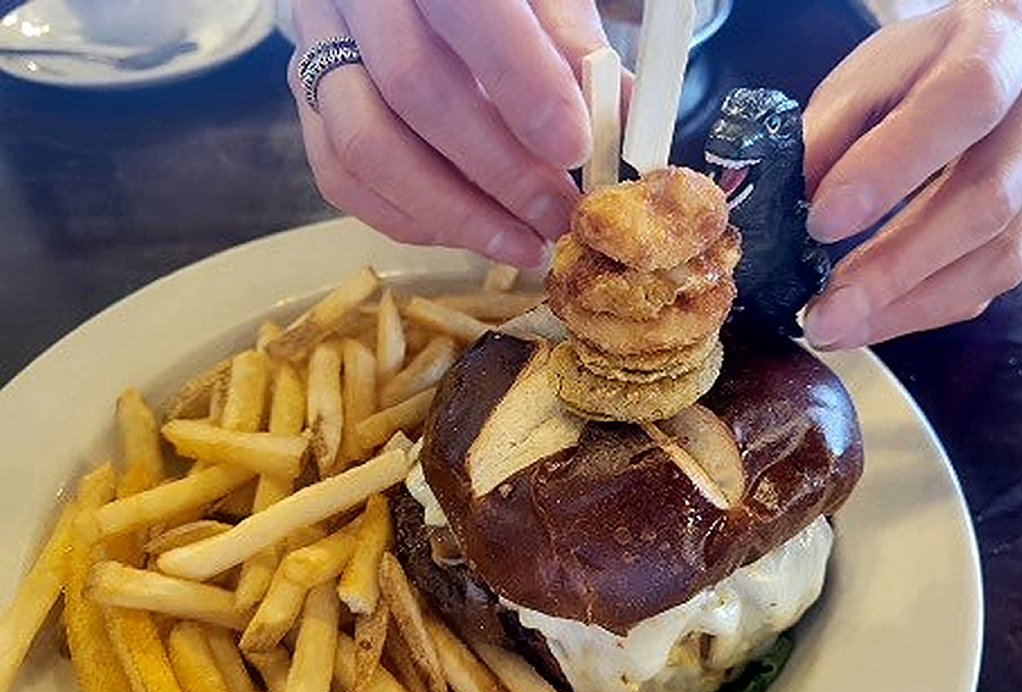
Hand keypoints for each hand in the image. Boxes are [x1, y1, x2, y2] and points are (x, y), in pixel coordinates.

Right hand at [289, 0, 614, 267]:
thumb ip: (576, 49)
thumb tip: (619, 126)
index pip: (469, 12)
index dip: (523, 85)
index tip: (574, 148)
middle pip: (413, 87)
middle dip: (498, 170)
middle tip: (557, 214)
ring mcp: (319, 52)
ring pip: (365, 146)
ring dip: (453, 214)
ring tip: (523, 244)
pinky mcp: (308, 104)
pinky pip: (341, 178)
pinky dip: (410, 220)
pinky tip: (469, 233)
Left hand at [801, 0, 1021, 348]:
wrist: (1007, 56)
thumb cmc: (927, 64)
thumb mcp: (868, 73)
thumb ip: (828, 133)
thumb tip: (781, 206)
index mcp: (1002, 41)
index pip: (962, 104)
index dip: (892, 168)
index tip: (822, 221)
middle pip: (987, 199)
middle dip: (895, 267)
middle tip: (825, 310)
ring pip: (999, 255)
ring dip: (910, 304)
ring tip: (839, 326)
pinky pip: (994, 279)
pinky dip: (927, 308)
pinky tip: (874, 320)